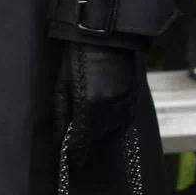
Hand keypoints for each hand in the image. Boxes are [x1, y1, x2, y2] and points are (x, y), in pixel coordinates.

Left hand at [54, 41, 136, 165]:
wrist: (104, 33)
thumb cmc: (77, 55)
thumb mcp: (62, 82)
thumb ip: (62, 111)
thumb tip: (61, 137)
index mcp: (87, 105)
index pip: (82, 141)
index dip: (77, 153)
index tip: (74, 161)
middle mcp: (108, 109)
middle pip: (97, 135)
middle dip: (88, 135)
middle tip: (81, 128)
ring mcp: (123, 103)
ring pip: (111, 127)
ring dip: (102, 126)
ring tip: (93, 113)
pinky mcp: (133, 97)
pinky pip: (123, 118)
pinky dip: (114, 118)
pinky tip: (106, 107)